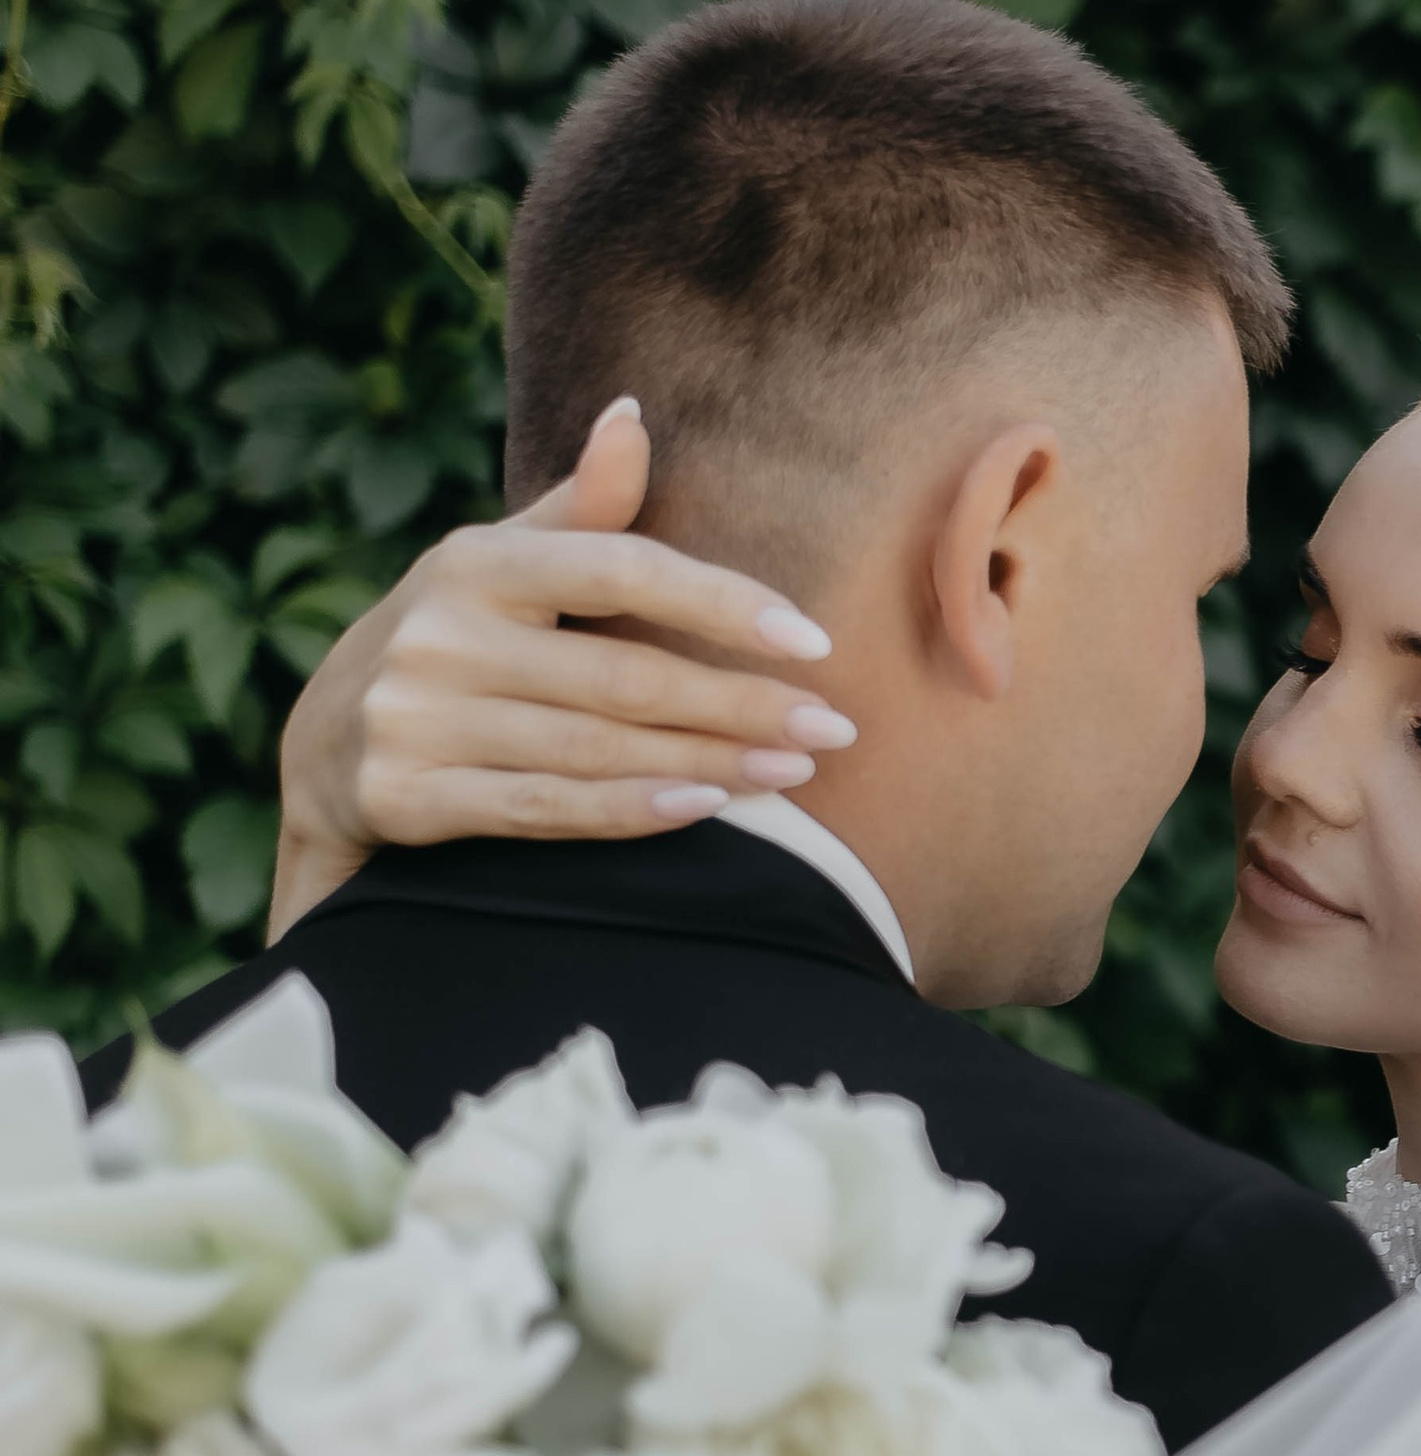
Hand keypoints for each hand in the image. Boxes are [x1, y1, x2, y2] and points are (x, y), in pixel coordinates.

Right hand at [268, 399, 857, 940]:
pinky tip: (705, 809)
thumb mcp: (496, 569)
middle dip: (741, 704)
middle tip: (834, 729)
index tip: (813, 638)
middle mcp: (439, 633)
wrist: (321, 759)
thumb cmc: (449, 650)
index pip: (621, 570)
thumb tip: (634, 414)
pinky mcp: (404, 799)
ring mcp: (415, 719)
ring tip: (793, 772)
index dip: (720, 603)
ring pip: (595, 747)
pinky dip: (628, 811)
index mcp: (473, 561)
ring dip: (708, 763)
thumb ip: (578, 512)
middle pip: (624, 675)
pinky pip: (542, 808)